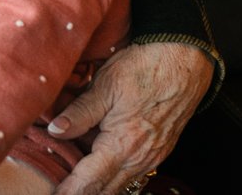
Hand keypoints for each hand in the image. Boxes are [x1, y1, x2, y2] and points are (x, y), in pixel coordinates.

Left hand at [49, 42, 212, 194]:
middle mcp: (140, 159)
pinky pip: (130, 171)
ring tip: (71, 180)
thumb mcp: (105, 86)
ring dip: (96, 184)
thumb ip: (79, 112)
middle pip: (104, 190)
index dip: (68, 192)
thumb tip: (55, 131)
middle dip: (81, 193)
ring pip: (118, 182)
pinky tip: (94, 161)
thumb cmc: (145, 68)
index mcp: (123, 146)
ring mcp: (151, 157)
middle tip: (58, 190)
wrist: (186, 59)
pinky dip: (110, 172)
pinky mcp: (157, 150)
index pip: (89, 181)